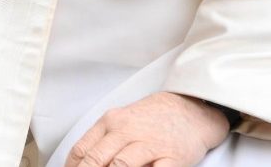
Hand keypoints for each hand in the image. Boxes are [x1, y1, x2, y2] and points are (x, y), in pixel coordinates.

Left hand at [65, 92, 228, 166]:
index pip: (81, 150)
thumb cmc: (151, 120)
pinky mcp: (172, 157)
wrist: (189, 108)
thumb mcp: (120, 121)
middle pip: (96, 159)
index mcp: (110, 123)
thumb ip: (101, 140)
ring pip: (121, 165)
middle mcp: (126, 132)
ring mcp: (149, 144)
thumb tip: (81, 163)